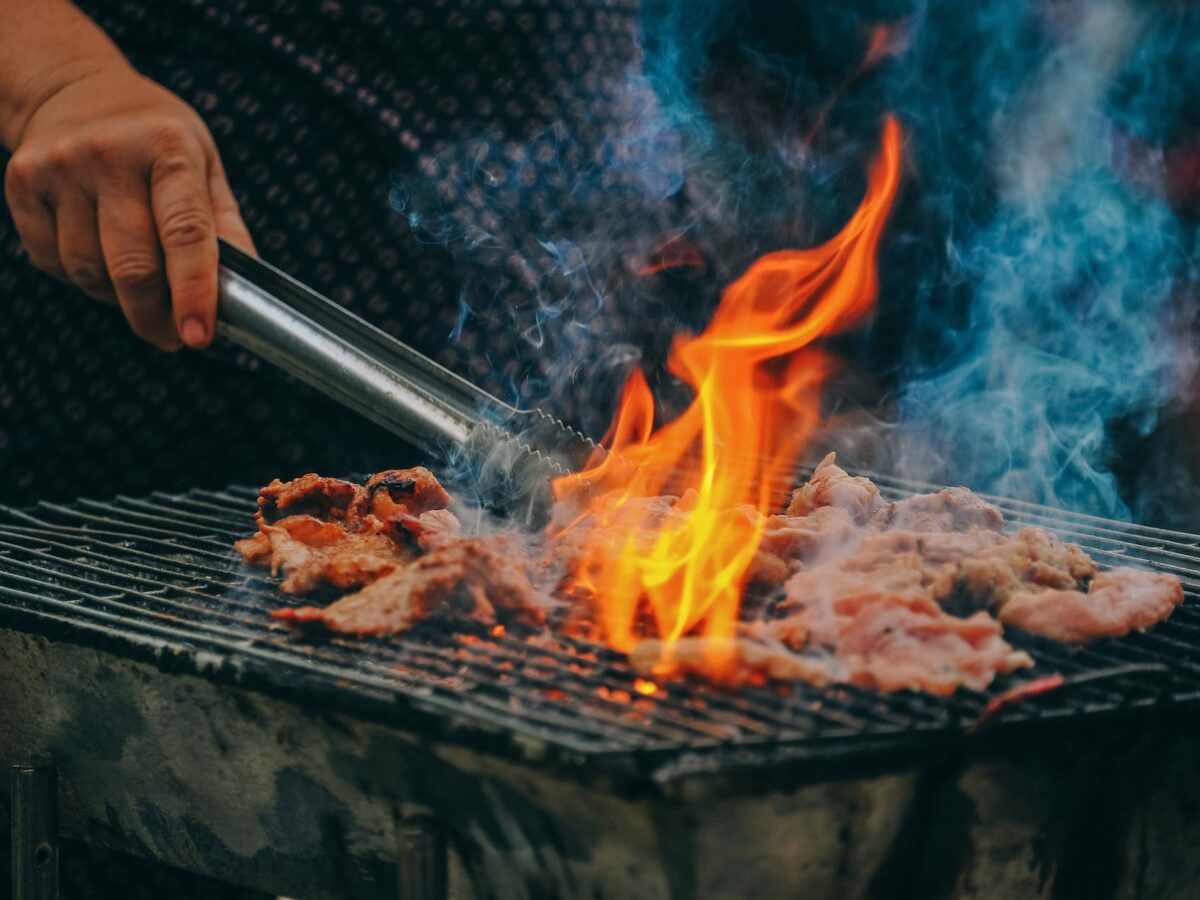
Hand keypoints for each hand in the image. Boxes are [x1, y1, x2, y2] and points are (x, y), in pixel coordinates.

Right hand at [4, 64, 253, 349]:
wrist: (76, 90)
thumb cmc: (156, 140)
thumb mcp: (206, 166)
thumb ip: (225, 229)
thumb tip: (243, 296)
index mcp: (169, 147)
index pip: (185, 234)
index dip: (194, 293)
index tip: (199, 337)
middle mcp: (109, 154)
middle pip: (132, 266)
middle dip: (155, 316)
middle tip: (173, 337)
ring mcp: (59, 167)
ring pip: (89, 272)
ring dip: (118, 298)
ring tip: (138, 287)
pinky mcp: (21, 183)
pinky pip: (54, 262)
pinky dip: (82, 279)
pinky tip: (99, 258)